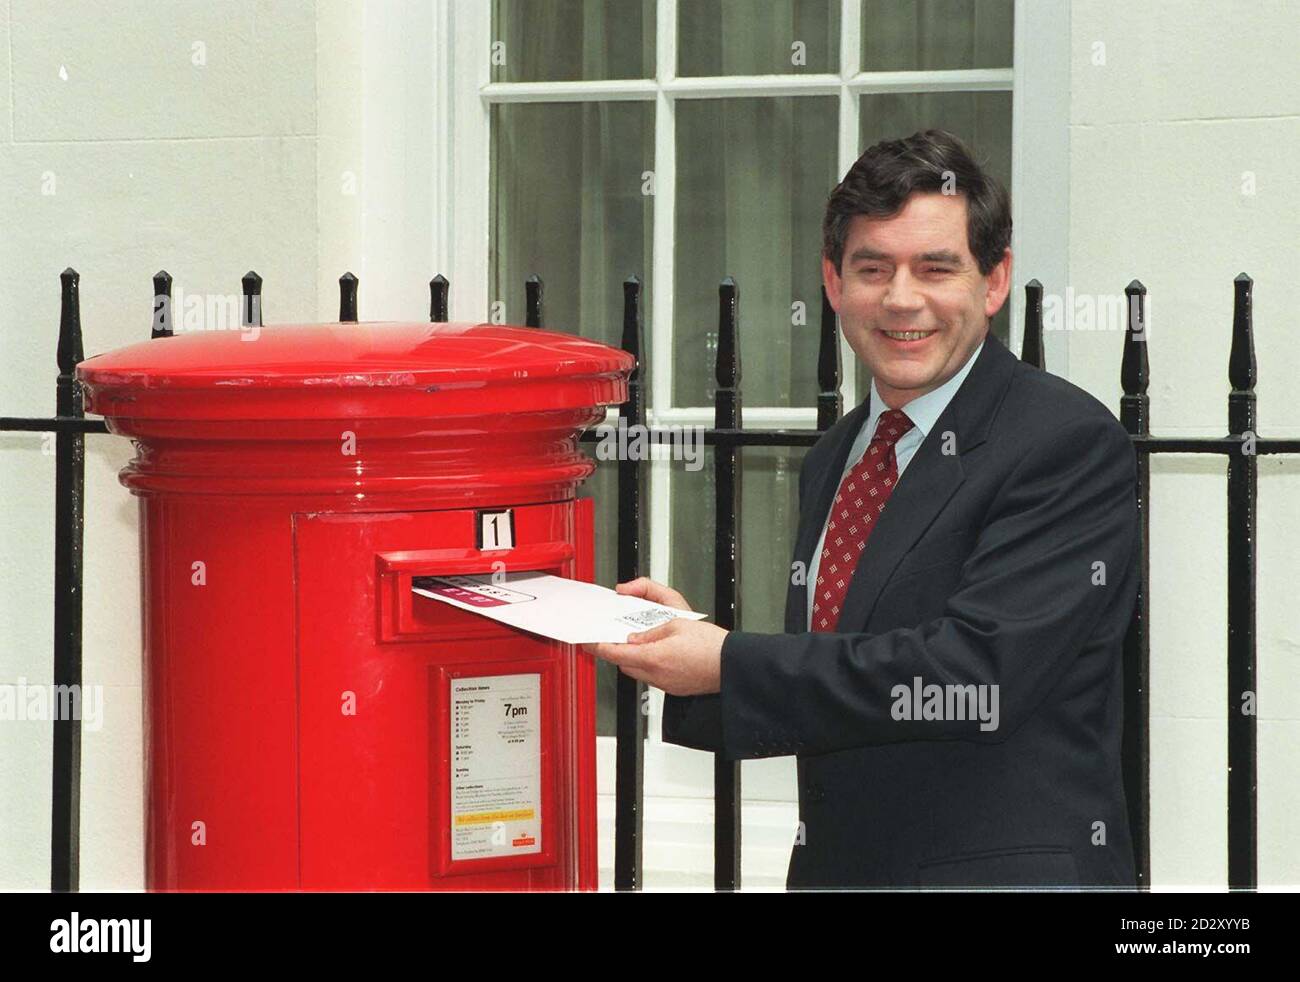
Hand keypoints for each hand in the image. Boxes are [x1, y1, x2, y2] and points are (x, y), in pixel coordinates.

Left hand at [581, 578, 727, 695]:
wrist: (732, 666)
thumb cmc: (711, 645)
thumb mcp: (677, 623)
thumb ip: (650, 630)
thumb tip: (634, 636)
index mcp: (653, 657)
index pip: (615, 653)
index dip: (598, 646)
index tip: (588, 641)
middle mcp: (656, 675)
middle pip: (623, 663)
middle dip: (616, 650)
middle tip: (613, 636)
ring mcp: (665, 684)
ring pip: (636, 671)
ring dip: (633, 657)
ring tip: (639, 642)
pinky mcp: (674, 688)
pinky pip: (651, 676)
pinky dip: (648, 664)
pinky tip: (658, 653)